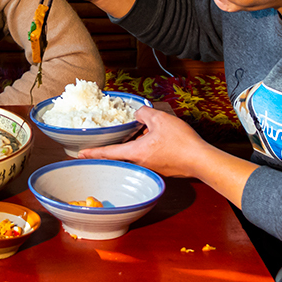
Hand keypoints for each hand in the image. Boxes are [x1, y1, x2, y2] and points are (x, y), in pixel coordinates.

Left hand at [80, 105, 256, 207]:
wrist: (202, 160)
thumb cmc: (182, 142)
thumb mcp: (160, 119)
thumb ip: (144, 113)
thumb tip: (139, 113)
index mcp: (135, 153)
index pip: (108, 153)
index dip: (93, 152)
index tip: (80, 154)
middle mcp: (140, 164)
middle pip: (120, 156)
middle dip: (112, 148)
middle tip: (101, 142)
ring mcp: (151, 168)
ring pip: (134, 156)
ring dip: (131, 146)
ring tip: (136, 133)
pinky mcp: (161, 168)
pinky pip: (146, 157)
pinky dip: (144, 148)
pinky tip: (152, 138)